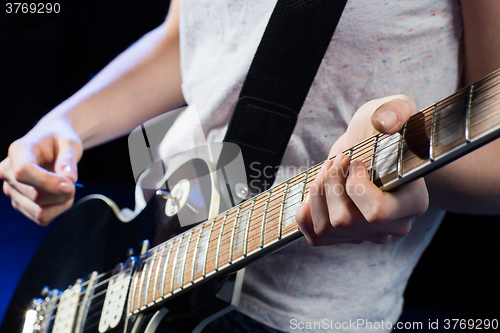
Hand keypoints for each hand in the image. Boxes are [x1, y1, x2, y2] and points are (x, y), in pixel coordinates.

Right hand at [0, 117, 82, 225]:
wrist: (50, 144)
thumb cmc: (59, 140)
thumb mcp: (69, 142)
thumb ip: (69, 159)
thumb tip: (69, 179)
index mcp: (18, 151)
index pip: (23, 172)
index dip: (48, 183)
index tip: (71, 184)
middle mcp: (8, 172)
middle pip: (35, 196)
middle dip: (63, 194)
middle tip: (74, 183)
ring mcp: (11, 190)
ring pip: (39, 212)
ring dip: (62, 204)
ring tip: (69, 189)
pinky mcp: (20, 203)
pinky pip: (41, 218)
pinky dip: (57, 210)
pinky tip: (62, 196)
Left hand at [295, 95, 428, 245]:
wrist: (369, 147)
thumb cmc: (383, 129)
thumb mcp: (395, 108)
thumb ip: (396, 110)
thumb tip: (386, 123)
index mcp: (414, 202)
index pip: (376, 213)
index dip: (354, 186)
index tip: (355, 162)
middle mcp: (394, 226)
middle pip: (344, 221)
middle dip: (330, 185)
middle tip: (337, 162)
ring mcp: (368, 235)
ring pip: (326, 228)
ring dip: (317, 194)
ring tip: (327, 171)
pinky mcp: (344, 237)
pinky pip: (314, 236)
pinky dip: (306, 211)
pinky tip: (317, 191)